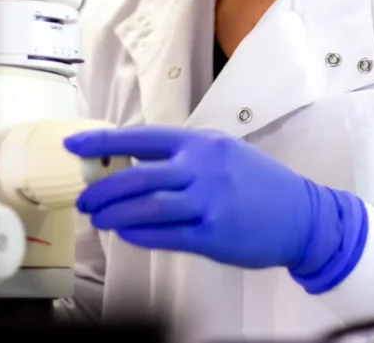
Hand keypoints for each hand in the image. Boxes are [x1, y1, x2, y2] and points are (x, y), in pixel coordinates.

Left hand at [64, 126, 367, 288]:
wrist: (300, 214)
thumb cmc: (256, 181)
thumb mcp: (222, 152)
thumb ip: (182, 156)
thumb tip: (132, 162)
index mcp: (200, 143)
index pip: (141, 138)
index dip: (103, 142)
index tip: (73, 144)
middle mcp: (202, 168)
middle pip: (137, 176)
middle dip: (103, 188)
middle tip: (84, 198)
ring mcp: (208, 202)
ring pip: (146, 206)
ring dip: (115, 214)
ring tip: (98, 219)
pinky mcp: (213, 235)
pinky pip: (164, 235)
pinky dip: (139, 235)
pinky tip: (126, 235)